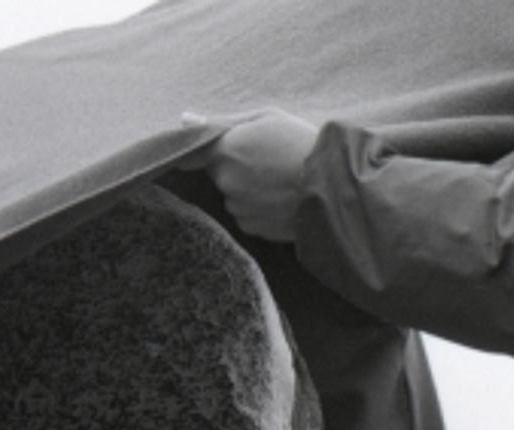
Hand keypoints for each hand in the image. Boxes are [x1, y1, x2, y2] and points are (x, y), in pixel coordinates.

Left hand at [173, 109, 319, 241]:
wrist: (328, 184)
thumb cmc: (298, 142)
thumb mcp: (264, 118)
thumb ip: (222, 121)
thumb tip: (185, 119)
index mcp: (225, 150)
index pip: (192, 155)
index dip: (198, 153)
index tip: (199, 154)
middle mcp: (225, 182)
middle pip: (220, 174)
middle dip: (236, 167)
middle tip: (267, 159)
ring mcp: (236, 207)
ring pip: (234, 196)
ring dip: (249, 189)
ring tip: (278, 179)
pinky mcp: (250, 228)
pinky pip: (247, 214)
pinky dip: (259, 207)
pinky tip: (280, 197)